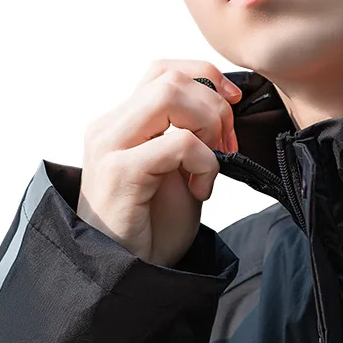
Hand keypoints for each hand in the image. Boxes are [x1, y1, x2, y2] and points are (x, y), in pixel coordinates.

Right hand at [77, 60, 242, 266]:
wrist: (128, 273)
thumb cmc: (153, 223)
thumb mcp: (177, 165)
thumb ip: (187, 130)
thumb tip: (225, 100)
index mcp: (122, 120)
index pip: (163, 70)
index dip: (205, 75)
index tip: (232, 102)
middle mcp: (110, 127)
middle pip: (170, 78)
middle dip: (213, 105)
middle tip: (226, 144)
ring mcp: (109, 147)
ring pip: (169, 96)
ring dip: (207, 125)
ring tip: (211, 161)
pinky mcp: (119, 173)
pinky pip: (178, 144)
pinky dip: (204, 163)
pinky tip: (200, 190)